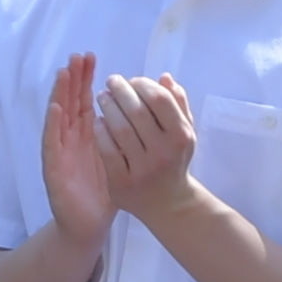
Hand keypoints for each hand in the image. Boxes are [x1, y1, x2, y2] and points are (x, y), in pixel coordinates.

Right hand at [39, 51, 119, 230]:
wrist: (88, 223)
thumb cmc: (105, 190)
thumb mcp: (120, 156)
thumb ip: (128, 132)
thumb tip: (143, 107)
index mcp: (86, 134)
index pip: (85, 100)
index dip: (86, 79)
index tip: (92, 57)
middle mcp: (70, 139)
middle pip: (70, 103)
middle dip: (72, 79)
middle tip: (77, 56)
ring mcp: (60, 152)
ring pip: (58, 117)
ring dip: (58, 94)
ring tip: (63, 73)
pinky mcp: (53, 168)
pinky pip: (52, 144)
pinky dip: (52, 125)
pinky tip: (56, 108)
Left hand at [92, 67, 202, 217]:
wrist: (169, 204)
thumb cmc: (174, 160)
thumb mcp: (183, 133)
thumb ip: (178, 104)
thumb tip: (165, 77)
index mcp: (181, 136)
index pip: (159, 99)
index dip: (143, 84)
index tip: (132, 81)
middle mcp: (163, 152)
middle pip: (137, 111)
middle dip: (120, 91)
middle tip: (111, 82)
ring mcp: (142, 169)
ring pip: (120, 128)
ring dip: (108, 107)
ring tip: (102, 97)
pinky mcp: (122, 182)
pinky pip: (107, 150)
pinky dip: (101, 131)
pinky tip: (98, 121)